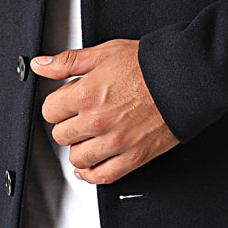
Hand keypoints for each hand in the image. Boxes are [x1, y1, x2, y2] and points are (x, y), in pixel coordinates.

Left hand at [31, 39, 178, 183]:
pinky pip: (102, 175)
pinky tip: (90, 166)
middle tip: (81, 116)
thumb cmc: (151, 65)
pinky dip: (92, 174)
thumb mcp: (105, 52)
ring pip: (77, 158)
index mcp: (87, 94)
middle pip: (61, 136)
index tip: (67, 102)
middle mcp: (97, 121)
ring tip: (89, 137)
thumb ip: (68, 62)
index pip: (50, 111)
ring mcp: (115, 142)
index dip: (58, 105)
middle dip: (68, 125)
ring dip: (79, 149)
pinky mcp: (133, 157)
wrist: (186, 79)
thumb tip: (41, 65)